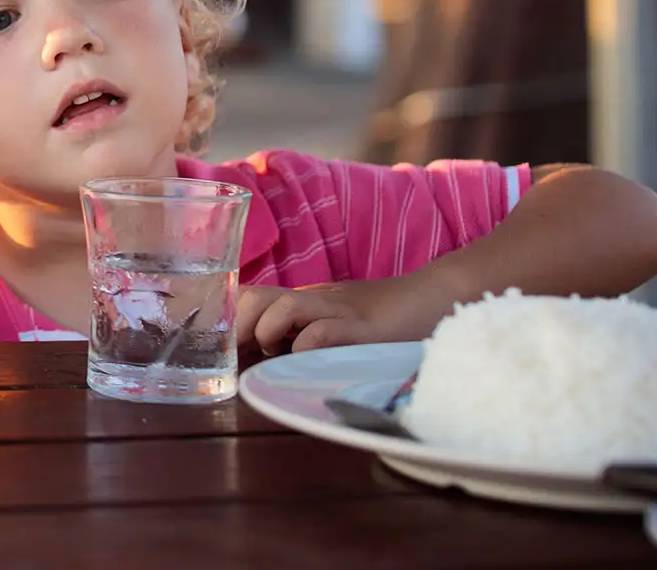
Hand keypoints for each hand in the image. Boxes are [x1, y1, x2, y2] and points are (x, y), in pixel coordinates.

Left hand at [235, 275, 450, 356]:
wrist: (436, 297)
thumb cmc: (383, 317)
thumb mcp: (334, 321)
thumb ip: (302, 334)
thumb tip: (260, 360)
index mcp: (304, 299)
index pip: (249, 297)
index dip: (228, 318)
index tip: (220, 348)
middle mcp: (315, 300)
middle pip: (256, 297)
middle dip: (239, 325)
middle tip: (243, 353)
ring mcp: (338, 310)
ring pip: (283, 305)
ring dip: (268, 330)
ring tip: (275, 351)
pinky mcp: (364, 328)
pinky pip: (322, 331)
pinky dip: (306, 346)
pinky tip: (306, 359)